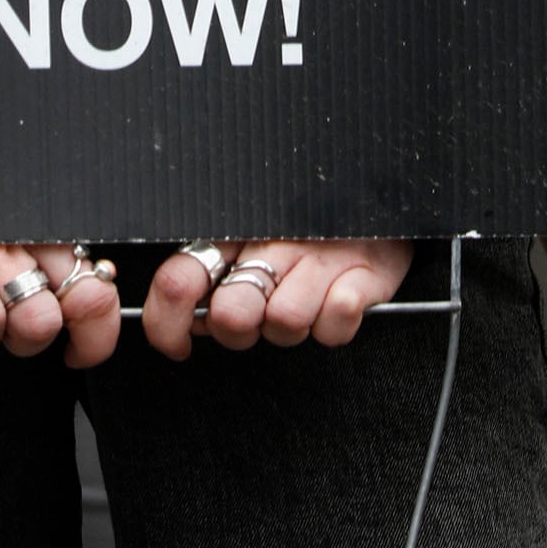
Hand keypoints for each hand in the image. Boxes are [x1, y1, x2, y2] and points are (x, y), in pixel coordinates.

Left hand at [144, 239, 413, 356]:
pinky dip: (336, 324)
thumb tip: (185, 322)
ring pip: (284, 324)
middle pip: (231, 316)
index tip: (178, 346)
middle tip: (261, 314)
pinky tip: (338, 298)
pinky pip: (336, 323)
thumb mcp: (254, 237)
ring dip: (295, 326)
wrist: (379, 201)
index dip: (167, 324)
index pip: (179, 281)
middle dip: (240, 331)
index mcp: (235, 232)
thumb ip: (215, 276)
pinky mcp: (366, 271)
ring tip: (307, 301)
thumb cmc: (308, 226)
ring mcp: (320, 256)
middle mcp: (273, 242)